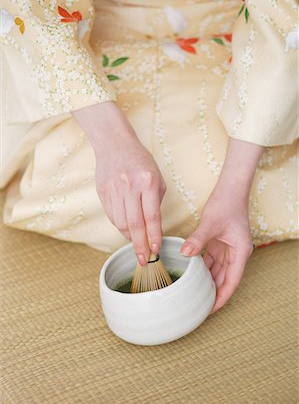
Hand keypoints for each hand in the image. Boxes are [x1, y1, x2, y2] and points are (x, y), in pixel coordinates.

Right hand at [72, 101, 166, 264]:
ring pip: (121, 223)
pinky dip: (120, 225)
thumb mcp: (156, 177)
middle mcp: (129, 187)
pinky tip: (127, 227)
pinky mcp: (103, 193)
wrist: (114, 144)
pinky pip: (112, 216)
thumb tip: (153, 227)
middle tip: (144, 260)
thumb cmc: (140, 161)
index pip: (152, 217)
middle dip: (140, 246)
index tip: (156, 250)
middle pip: (135, 225)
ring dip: (130, 237)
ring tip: (137, 243)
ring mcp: (114, 190)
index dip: (154, 237)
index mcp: (147, 182)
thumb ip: (155, 202)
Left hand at [180, 186, 253, 312]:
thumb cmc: (227, 204)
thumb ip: (198, 239)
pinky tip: (191, 275)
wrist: (230, 188)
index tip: (210, 310)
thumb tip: (185, 253)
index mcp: (240, 252)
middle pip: (225, 279)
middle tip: (198, 306)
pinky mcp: (219, 243)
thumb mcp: (212, 223)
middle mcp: (235, 253)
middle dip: (213, 293)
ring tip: (193, 294)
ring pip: (217, 271)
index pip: (231, 282)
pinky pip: (210, 261)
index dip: (221, 298)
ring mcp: (227, 249)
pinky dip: (202, 268)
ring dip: (207, 282)